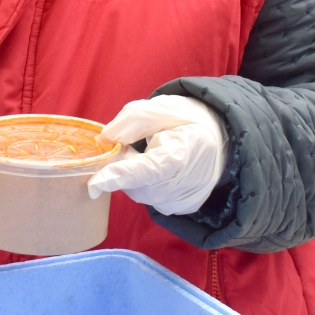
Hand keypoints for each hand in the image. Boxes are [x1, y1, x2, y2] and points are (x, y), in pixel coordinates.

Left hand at [87, 96, 227, 215]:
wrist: (219, 136)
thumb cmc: (187, 118)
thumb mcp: (159, 107)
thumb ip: (131, 121)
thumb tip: (104, 139)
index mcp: (187, 151)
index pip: (149, 170)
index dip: (120, 176)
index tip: (94, 183)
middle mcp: (189, 183)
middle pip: (141, 185)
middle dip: (124, 169)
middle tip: (127, 148)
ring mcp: (188, 199)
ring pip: (143, 194)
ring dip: (134, 177)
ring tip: (147, 155)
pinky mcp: (184, 207)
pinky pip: (152, 199)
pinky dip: (145, 185)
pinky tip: (155, 170)